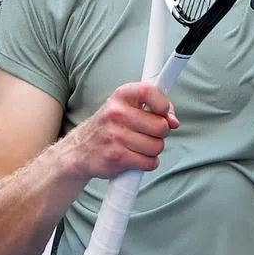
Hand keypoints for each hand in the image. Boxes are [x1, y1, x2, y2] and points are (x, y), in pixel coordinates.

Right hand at [61, 81, 178, 179]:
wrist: (79, 149)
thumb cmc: (109, 126)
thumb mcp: (126, 107)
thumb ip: (154, 109)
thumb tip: (174, 122)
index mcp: (121, 96)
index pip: (150, 92)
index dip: (163, 104)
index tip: (163, 113)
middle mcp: (116, 113)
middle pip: (160, 126)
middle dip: (160, 133)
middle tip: (148, 133)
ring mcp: (115, 136)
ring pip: (157, 146)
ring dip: (153, 150)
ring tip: (139, 146)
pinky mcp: (117, 157)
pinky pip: (149, 162)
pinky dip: (147, 163)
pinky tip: (136, 157)